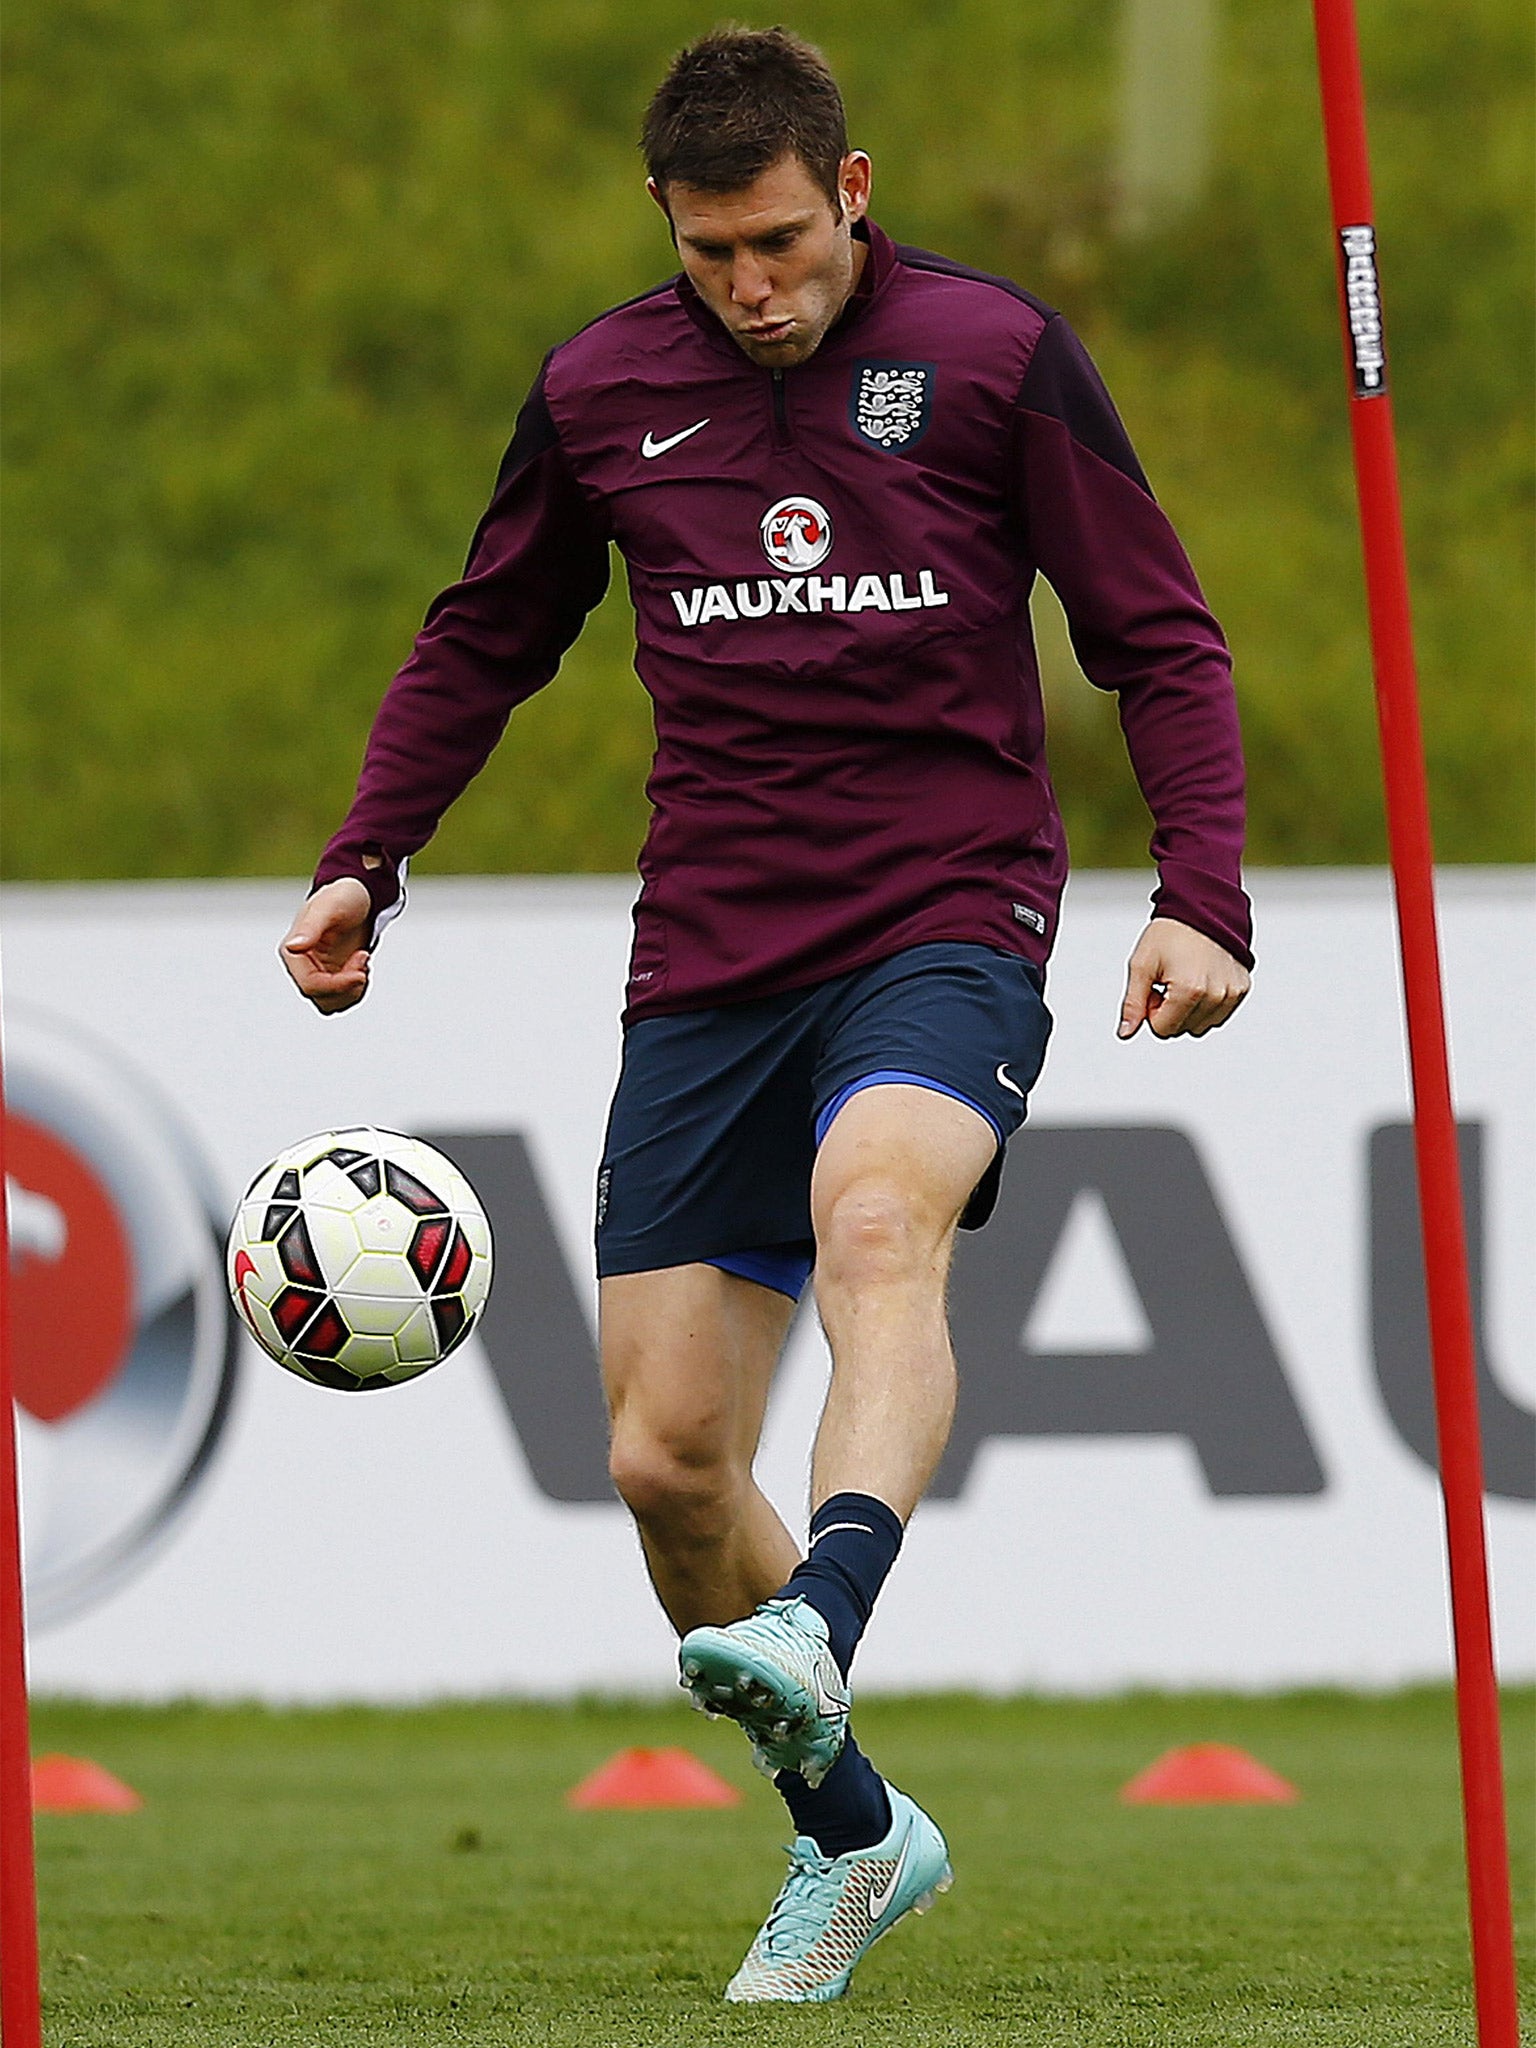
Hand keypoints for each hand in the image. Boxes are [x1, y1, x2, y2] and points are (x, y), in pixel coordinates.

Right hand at [280, 878, 372, 1013]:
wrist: (359, 894)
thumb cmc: (342, 895)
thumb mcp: (328, 908)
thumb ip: (311, 928)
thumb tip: (293, 947)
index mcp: (292, 952)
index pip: (311, 985)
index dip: (337, 985)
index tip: (361, 972)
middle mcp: (301, 966)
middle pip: (322, 998)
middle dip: (347, 985)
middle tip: (363, 957)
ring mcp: (316, 972)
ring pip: (331, 1003)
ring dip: (353, 989)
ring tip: (362, 960)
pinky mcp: (332, 976)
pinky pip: (342, 998)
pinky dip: (356, 988)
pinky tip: (362, 964)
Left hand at [1117, 916, 1249, 1040]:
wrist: (1201, 908)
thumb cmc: (1171, 933)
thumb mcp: (1142, 966)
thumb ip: (1133, 1004)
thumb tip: (1125, 1032)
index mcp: (1189, 991)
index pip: (1162, 1030)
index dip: (1151, 1011)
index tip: (1155, 988)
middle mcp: (1215, 995)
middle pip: (1182, 1030)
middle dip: (1169, 1011)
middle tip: (1168, 982)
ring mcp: (1231, 993)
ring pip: (1201, 1026)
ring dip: (1188, 1010)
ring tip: (1184, 979)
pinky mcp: (1241, 989)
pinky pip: (1218, 1014)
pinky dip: (1206, 1004)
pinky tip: (1200, 979)